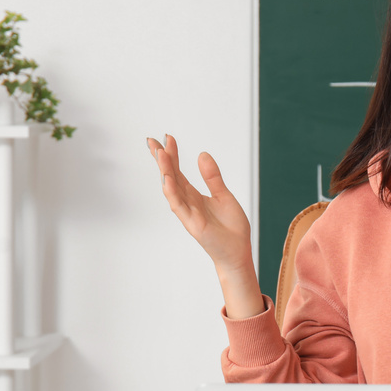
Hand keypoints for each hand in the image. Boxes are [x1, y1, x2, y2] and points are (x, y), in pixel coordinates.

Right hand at [148, 134, 263, 317]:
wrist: (238, 252)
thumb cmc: (231, 228)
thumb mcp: (224, 195)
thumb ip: (213, 177)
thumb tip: (203, 154)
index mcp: (194, 195)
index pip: (178, 171)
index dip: (172, 155)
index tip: (167, 138)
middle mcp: (187, 202)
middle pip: (170, 176)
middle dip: (161, 159)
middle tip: (152, 140)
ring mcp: (188, 213)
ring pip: (171, 189)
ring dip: (164, 171)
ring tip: (159, 153)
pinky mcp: (192, 224)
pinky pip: (178, 206)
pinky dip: (172, 192)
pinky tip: (167, 178)